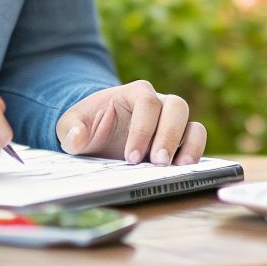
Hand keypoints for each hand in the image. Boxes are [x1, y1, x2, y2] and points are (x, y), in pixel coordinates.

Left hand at [56, 80, 206, 165]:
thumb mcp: (70, 125)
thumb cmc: (88, 125)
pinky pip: (196, 141)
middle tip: (157, 162)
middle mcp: (159, 103)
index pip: (147, 102)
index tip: (131, 157)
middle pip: (176, 107)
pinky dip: (194, 155)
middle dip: (169, 135)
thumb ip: (70, 129)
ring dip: (189, 146)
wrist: (98, 133)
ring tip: (178, 168)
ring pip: (193, 124)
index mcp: (134, 93)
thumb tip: (77, 137)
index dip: (142, 129)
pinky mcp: (179, 140)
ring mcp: (172, 122)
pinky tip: (182, 172)